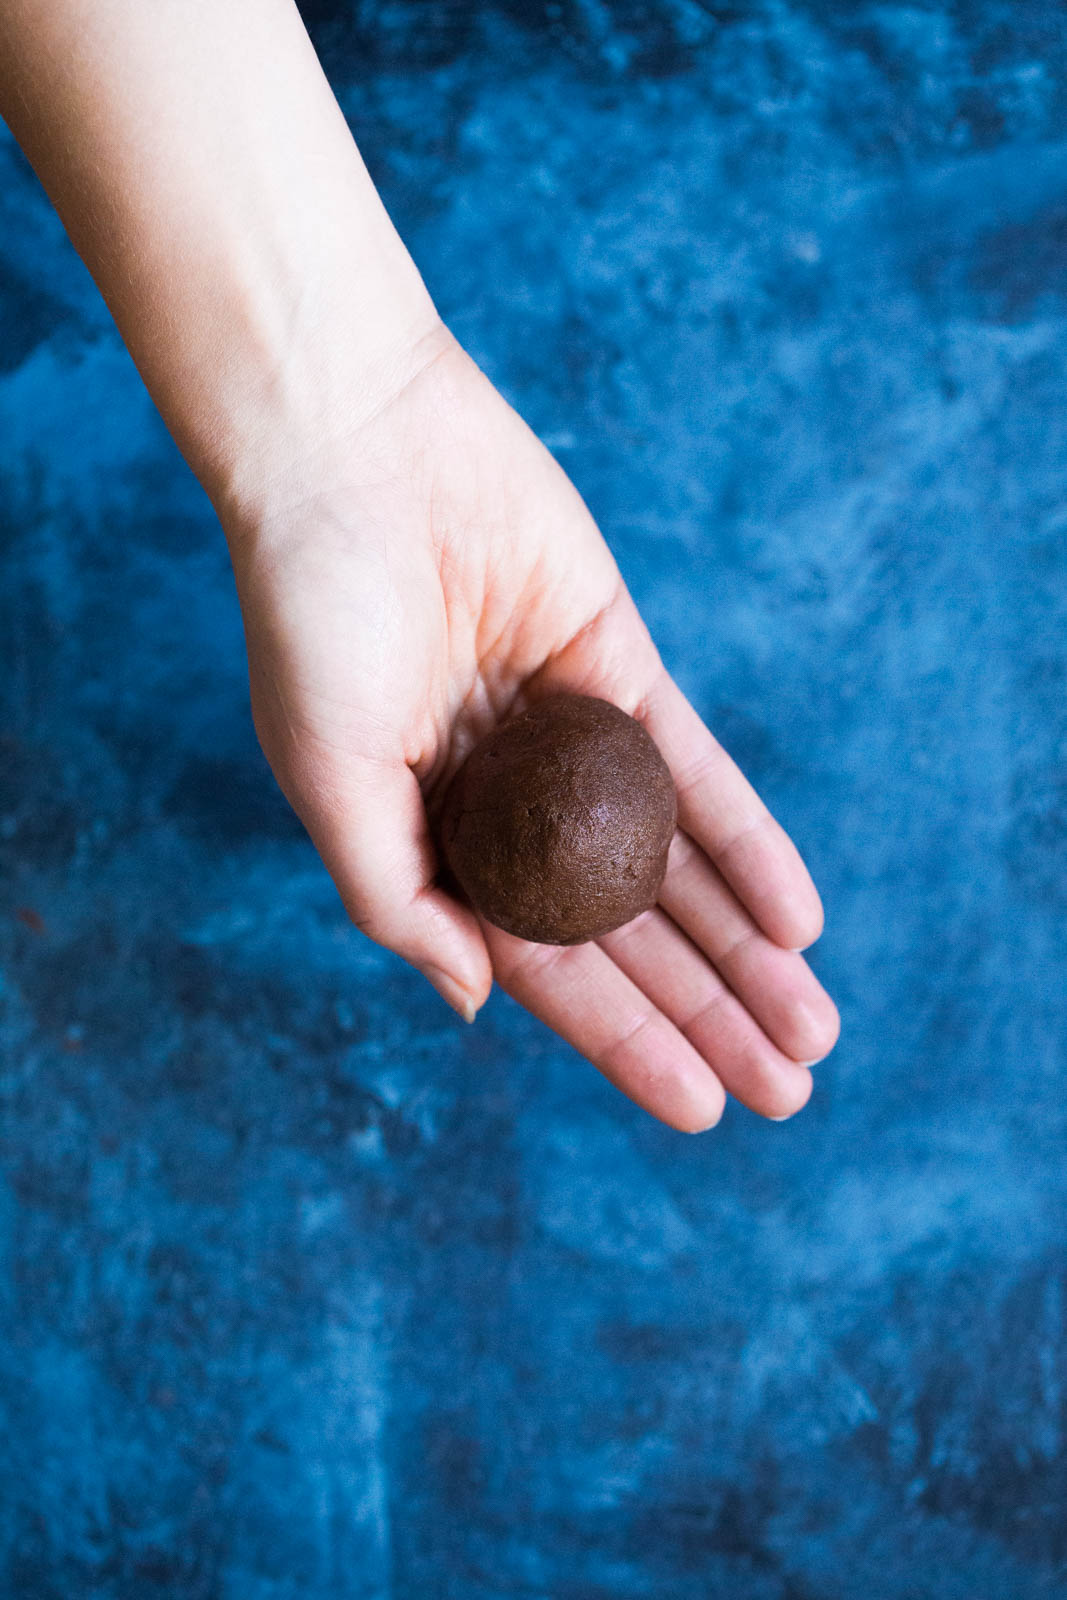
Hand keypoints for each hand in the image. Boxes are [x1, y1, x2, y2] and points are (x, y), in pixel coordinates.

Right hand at [227, 322, 839, 1132]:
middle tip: (790, 1090)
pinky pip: (694, 770)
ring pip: (672, 864)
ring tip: (813, 1026)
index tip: (700, 1106)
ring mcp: (569, 737)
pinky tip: (796, 915)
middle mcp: (508, 801)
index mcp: (435, 838)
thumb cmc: (314, 616)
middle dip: (706, 1011)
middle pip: (626, 931)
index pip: (545, 964)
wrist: (353, 451)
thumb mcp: (332, 777)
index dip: (624, 1039)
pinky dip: (744, 840)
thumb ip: (396, 896)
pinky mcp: (618, 665)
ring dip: (743, 946)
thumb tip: (476, 1003)